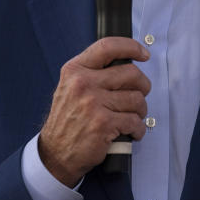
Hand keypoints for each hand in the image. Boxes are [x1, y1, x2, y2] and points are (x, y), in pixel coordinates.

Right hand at [38, 37, 150, 186]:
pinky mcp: (103, 124)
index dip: (131, 47)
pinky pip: (135, 121)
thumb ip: (93, 71)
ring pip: (137, 99)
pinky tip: (131, 131)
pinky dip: (138, 129)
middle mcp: (83, 83)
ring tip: (132, 116)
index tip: (143, 54)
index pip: (108, 47)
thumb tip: (127, 61)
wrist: (56, 152)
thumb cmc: (68, 120)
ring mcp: (93, 103)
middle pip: (131, 73)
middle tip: (140, 94)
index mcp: (75, 70)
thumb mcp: (71, 87)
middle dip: (143, 85)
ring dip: (141, 110)